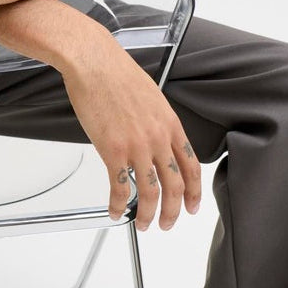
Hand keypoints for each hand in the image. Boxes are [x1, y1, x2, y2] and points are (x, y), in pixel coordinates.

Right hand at [60, 25, 201, 229]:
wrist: (94, 62)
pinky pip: (120, 186)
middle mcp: (159, 138)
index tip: (191, 206)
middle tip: (166, 223)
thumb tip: (153, 138)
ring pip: (151, 192)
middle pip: (175, 186)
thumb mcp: (150, 97)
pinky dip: (118, 204)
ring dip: (148, 214)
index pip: (191, 166)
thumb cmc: (116, 73)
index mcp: (170, 124)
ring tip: (143, 224)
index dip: (194, 191)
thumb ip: (156, 122)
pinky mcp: (113, 150)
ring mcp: (137, 146)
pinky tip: (115, 210)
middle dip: (173, 211)